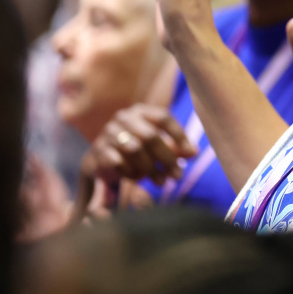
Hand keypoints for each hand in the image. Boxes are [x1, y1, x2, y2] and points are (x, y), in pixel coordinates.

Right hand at [70, 104, 196, 223]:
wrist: (102, 157)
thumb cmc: (137, 148)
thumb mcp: (157, 145)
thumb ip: (176, 147)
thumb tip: (194, 152)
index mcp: (140, 111)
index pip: (163, 118)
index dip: (179, 135)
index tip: (190, 154)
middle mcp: (124, 118)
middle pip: (150, 135)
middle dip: (166, 157)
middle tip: (177, 175)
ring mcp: (109, 133)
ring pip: (134, 149)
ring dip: (150, 168)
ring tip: (161, 182)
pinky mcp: (98, 151)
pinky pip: (118, 162)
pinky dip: (130, 172)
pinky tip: (138, 179)